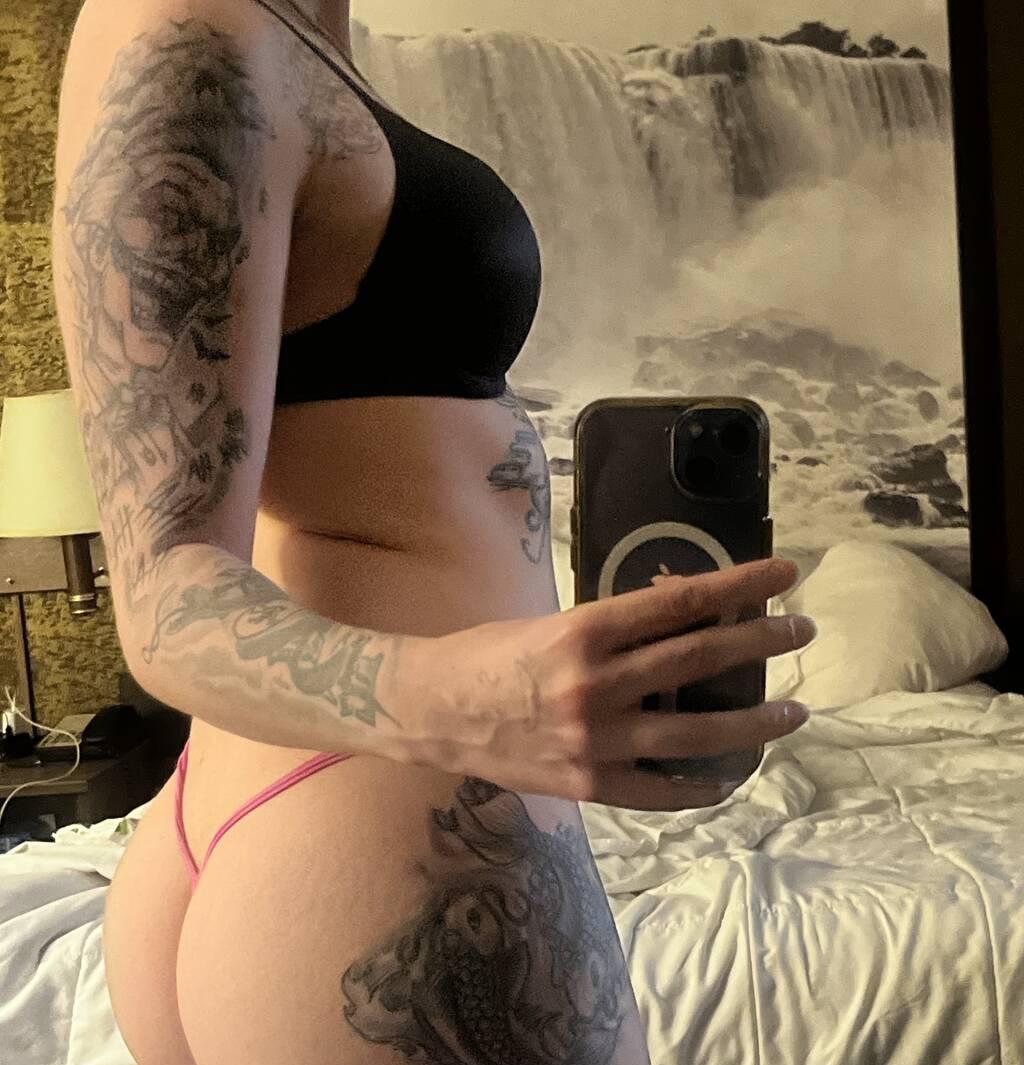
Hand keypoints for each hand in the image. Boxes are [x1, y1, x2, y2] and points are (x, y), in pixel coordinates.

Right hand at [387, 557, 814, 810]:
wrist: (430, 711)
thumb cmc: (487, 654)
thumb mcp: (551, 623)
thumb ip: (614, 627)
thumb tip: (679, 616)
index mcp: (585, 632)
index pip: (681, 603)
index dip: (739, 586)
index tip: (780, 573)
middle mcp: (596, 685)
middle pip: (698, 660)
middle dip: (759, 641)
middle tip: (801, 630)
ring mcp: (595, 740)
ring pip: (695, 732)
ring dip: (752, 722)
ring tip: (793, 711)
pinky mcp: (587, 784)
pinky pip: (659, 790)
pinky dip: (698, 786)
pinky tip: (727, 778)